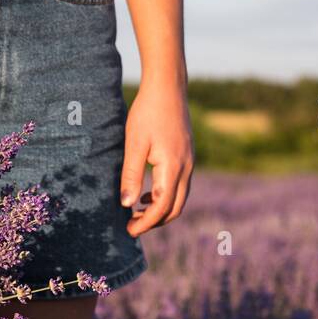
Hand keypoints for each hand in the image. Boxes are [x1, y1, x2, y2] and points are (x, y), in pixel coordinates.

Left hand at [120, 81, 193, 236]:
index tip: (129, 231)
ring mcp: (190, 162)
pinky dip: (166, 197)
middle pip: (175, 209)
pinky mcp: (187, 157)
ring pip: (180, 198)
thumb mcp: (134, 144)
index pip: (162, 207)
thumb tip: (127, 205)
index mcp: (173, 167)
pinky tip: (148, 194)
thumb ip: (131, 175)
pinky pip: (180, 186)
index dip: (146, 223)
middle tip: (132, 227)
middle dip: (155, 222)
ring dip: (160, 210)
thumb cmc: (147, 112)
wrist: (168, 87)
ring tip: (137, 213)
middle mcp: (186, 168)